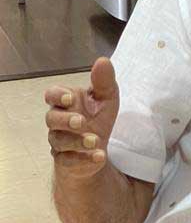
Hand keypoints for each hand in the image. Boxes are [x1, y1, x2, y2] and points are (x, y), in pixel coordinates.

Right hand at [45, 58, 119, 179]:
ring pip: (58, 141)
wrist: (96, 150)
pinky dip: (83, 159)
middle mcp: (58, 122)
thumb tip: (103, 61)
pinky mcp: (66, 161)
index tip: (70, 98)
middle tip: (81, 121)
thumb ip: (104, 81)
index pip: (52, 95)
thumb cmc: (97, 118)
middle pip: (51, 119)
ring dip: (77, 141)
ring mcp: (60, 142)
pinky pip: (68, 161)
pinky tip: (99, 156)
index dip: (57, 96)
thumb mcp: (107, 98)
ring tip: (94, 141)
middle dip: (65, 120)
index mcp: (67, 103)